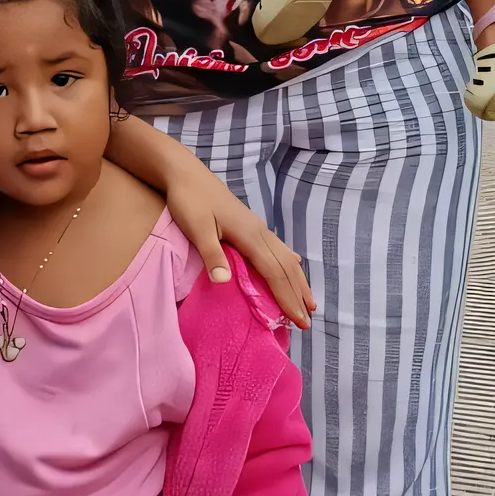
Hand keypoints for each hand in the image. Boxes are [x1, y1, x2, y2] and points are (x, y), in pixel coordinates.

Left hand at [159, 154, 312, 326]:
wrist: (186, 173)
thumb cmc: (189, 200)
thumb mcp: (196, 228)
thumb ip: (212, 254)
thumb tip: (224, 282)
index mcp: (250, 236)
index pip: (274, 273)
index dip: (287, 298)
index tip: (298, 321)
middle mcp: (260, 232)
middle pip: (286, 268)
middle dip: (298, 295)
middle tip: (306, 322)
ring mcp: (257, 227)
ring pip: (285, 257)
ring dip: (297, 280)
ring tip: (308, 301)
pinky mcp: (250, 225)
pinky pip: (277, 248)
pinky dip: (288, 262)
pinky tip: (294, 264)